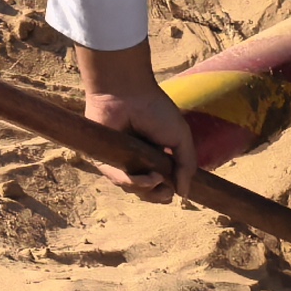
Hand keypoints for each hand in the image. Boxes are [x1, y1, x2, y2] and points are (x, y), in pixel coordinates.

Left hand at [77, 44, 199, 201]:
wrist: (128, 93)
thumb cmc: (155, 110)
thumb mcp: (180, 138)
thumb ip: (186, 165)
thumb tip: (184, 194)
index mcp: (153, 156)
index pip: (158, 184)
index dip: (166, 193)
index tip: (176, 194)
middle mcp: (136, 161)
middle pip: (145, 192)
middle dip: (157, 197)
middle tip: (166, 193)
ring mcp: (119, 162)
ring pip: (132, 189)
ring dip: (147, 189)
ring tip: (157, 178)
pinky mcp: (104, 160)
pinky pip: (117, 179)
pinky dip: (134, 183)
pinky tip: (149, 177)